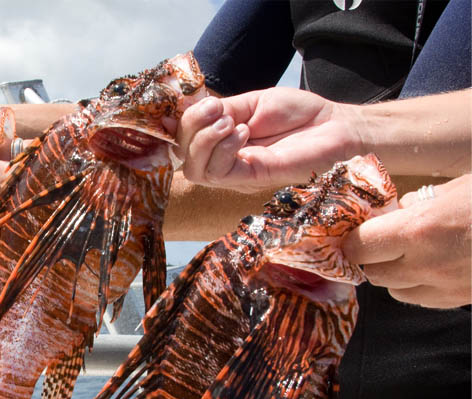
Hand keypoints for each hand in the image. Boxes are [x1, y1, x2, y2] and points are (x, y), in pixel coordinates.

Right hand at [176, 88, 358, 191]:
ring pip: (195, 169)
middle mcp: (224, 160)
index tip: (190, 103)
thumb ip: (222, 109)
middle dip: (190, 127)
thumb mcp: (252, 104)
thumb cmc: (300, 115)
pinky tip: (243, 132)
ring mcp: (237, 173)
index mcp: (221, 141)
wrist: (337, 126)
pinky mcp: (253, 179)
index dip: (177, 124)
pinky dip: (223, 149)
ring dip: (204, 140)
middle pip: (183, 155)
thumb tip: (188, 109)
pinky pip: (220, 173)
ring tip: (229, 121)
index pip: (183, 139)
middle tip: (216, 109)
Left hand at [343, 174, 471, 307]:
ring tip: (408, 252)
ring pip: (395, 291)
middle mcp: (426, 266)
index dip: (351, 240)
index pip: (359, 247)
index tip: (352, 231)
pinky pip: (424, 299)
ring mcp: (446, 289)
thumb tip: (393, 211)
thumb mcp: (455, 188)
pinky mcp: (463, 300)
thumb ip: (418, 202)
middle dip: (369, 258)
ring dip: (393, 274)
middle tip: (378, 239)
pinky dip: (418, 286)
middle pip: (372, 274)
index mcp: (417, 231)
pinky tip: (434, 266)